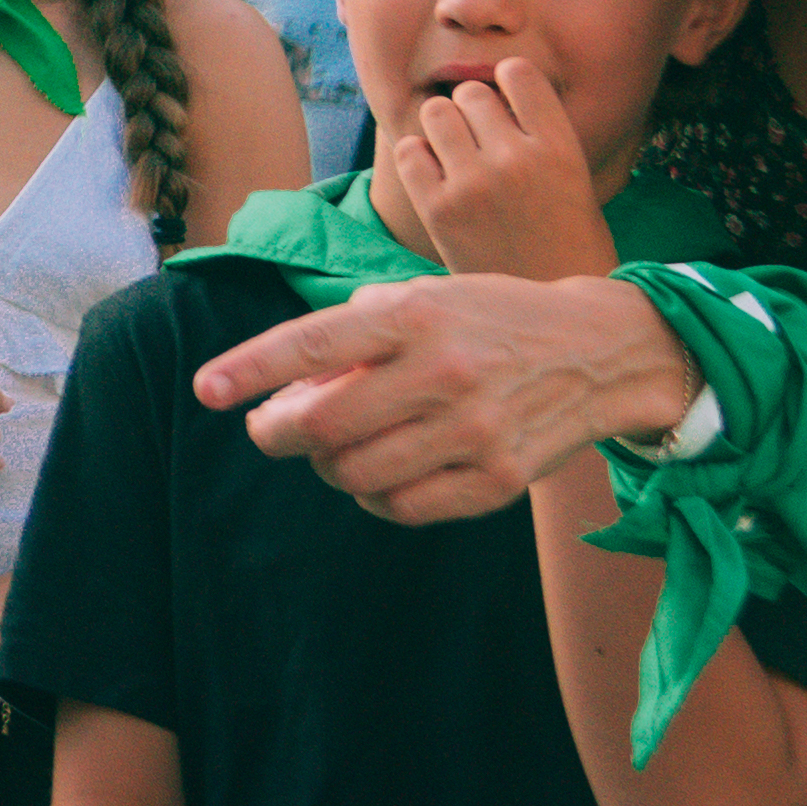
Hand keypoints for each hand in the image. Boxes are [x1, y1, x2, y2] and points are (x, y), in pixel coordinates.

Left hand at [202, 268, 699, 526]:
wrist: (600, 352)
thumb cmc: (489, 319)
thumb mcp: (423, 297)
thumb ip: (354, 335)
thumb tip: (286, 391)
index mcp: (414, 315)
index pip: (313, 345)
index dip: (251, 369)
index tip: (206, 390)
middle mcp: (443, 372)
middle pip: (322, 425)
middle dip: (276, 433)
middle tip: (269, 429)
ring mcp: (475, 432)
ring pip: (356, 473)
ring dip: (327, 465)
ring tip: (334, 446)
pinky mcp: (501, 481)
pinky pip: (404, 508)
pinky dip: (374, 498)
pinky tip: (379, 474)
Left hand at [381, 62, 620, 283]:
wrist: (552, 321)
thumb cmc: (566, 242)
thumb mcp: (574, 178)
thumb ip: (536, 134)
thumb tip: (492, 84)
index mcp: (561, 148)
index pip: (518, 72)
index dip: (508, 82)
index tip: (509, 104)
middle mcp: (517, 160)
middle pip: (470, 91)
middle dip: (472, 112)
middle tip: (482, 145)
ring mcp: (474, 184)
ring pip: (436, 111)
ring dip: (443, 129)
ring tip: (460, 160)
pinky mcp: (438, 209)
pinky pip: (408, 149)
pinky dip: (418, 158)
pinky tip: (438, 180)